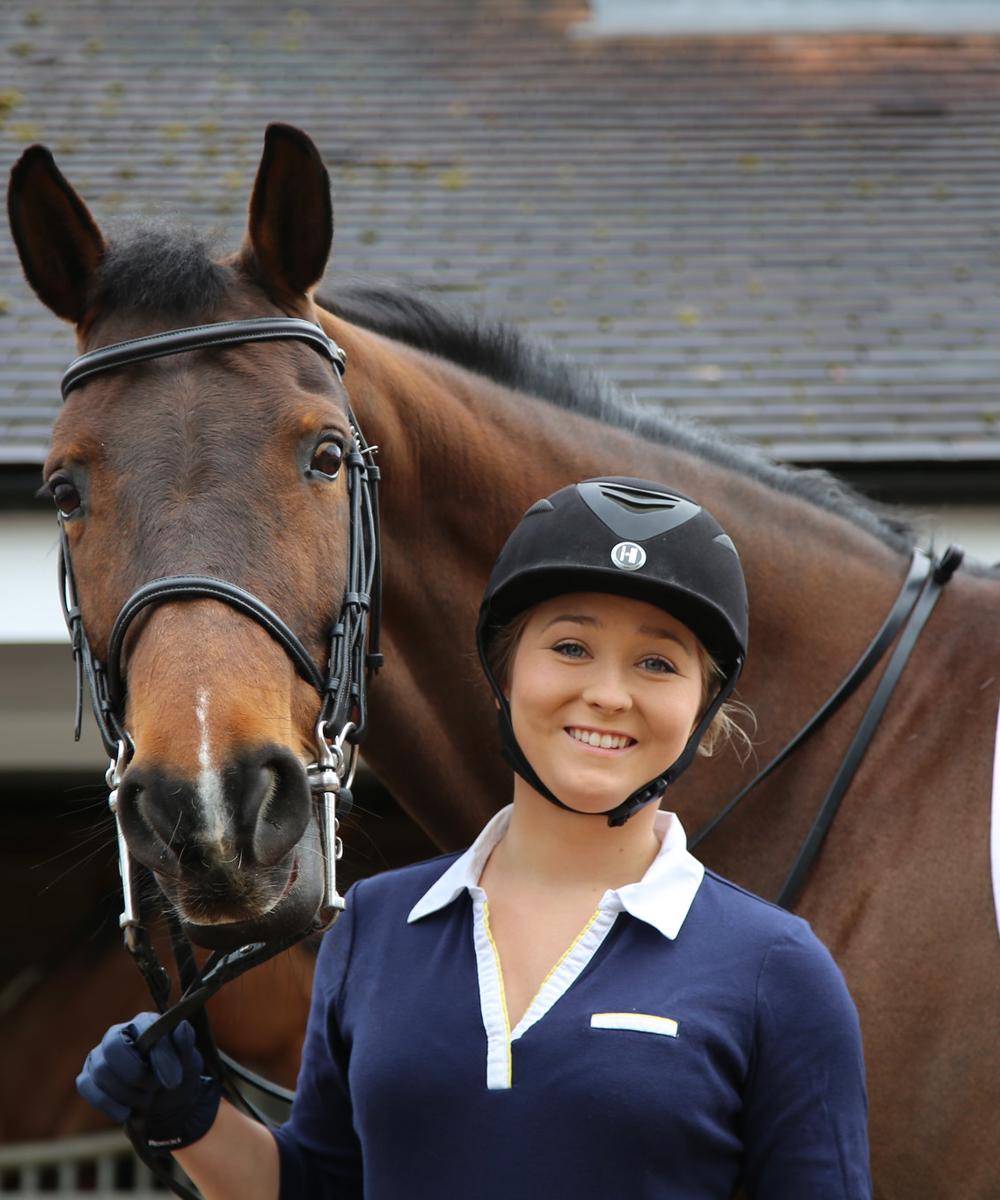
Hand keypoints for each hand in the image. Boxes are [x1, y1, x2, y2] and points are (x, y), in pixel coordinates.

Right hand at [77, 1013, 221, 1148]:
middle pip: (112, 1048)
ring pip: (101, 1071)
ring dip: (126, 1093)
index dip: (158, 1056)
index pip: (143, 1029)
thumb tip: (181, 1026)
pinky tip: (125, 1112)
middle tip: (154, 1088)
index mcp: (143, 1023)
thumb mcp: (190, 1060)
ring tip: (146, 1099)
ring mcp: (99, 1056)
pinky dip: (107, 1103)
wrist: (166, 1101)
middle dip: (136, 1075)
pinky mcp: (88, 1077)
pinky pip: (86, 1086)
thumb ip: (185, 1043)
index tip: (174, 1080)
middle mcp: (116, 1034)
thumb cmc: (177, 1073)